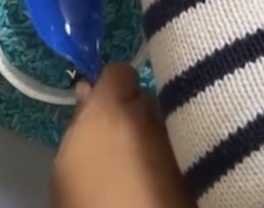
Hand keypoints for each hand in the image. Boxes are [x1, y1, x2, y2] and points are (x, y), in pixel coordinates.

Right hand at [51, 64, 194, 207]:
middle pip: (146, 99)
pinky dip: (175, 161)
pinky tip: (162, 185)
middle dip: (136, 115)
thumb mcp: (66, 167)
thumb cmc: (88, 206)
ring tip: (144, 172)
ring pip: (167, 126)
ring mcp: (180, 141)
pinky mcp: (198, 170)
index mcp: (113, 110)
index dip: (111, 88)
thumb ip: (80, 123)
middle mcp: (153, 115)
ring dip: (157, 139)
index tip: (103, 111)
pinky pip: (184, 151)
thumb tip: (89, 92)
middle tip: (122, 147)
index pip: (120, 70)